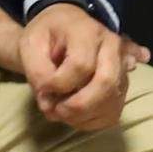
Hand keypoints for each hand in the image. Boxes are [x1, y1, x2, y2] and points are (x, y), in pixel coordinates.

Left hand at [25, 2, 150, 134]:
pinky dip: (91, 122)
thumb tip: (50, 99)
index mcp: (89, 32)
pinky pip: (113, 113)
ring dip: (82, 117)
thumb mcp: (30, 45)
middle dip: (77, 106)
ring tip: (61, 110)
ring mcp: (122, 67)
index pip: (81, 66)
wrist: (63, 29)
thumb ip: (37, 71)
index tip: (42, 88)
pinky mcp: (122, 85)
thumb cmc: (46, 36)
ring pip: (112, 102)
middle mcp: (113, 47)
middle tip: (54, 110)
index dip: (58, 84)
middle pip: (106, 83)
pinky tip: (75, 114)